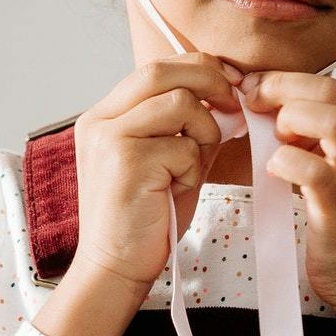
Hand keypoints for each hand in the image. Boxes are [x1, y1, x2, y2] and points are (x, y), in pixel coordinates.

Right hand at [71, 52, 245, 293]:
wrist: (115, 267)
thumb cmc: (144, 219)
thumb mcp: (169, 163)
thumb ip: (191, 129)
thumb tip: (230, 101)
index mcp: (105, 116)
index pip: (154, 69)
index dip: (198, 67)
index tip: (230, 82)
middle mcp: (101, 120)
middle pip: (161, 71)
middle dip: (209, 80)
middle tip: (234, 105)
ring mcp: (110, 138)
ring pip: (180, 103)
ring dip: (203, 133)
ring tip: (191, 167)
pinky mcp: (126, 161)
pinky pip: (183, 146)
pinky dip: (193, 168)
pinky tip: (178, 190)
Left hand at [235, 70, 335, 311]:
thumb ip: (320, 136)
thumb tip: (273, 105)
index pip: (331, 86)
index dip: (285, 81)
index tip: (253, 89)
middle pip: (330, 92)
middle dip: (281, 89)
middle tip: (251, 104)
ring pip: (334, 121)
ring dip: (291, 119)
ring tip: (274, 138)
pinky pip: (316, 173)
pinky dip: (287, 161)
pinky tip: (273, 168)